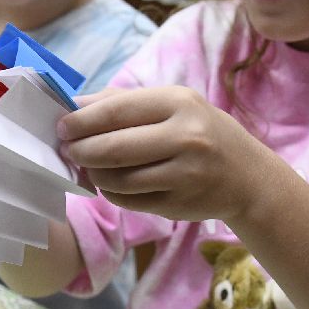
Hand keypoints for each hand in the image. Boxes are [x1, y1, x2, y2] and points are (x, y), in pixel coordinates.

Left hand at [59, 86, 264, 221]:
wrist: (247, 176)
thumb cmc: (201, 132)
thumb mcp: (173, 106)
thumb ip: (124, 103)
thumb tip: (73, 106)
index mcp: (179, 104)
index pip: (116, 111)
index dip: (82, 121)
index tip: (61, 126)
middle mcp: (186, 137)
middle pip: (114, 148)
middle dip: (81, 150)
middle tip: (68, 150)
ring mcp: (184, 175)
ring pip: (118, 179)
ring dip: (94, 174)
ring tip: (89, 167)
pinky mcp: (179, 205)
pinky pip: (130, 200)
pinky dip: (111, 193)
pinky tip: (110, 184)